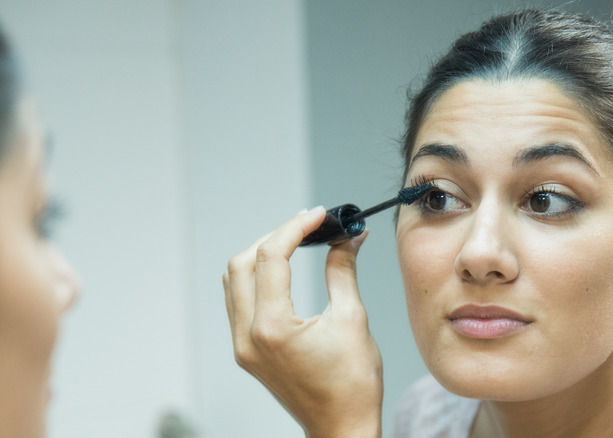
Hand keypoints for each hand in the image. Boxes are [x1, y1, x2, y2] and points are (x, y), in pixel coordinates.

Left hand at [222, 207, 382, 437]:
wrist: (341, 427)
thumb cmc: (352, 385)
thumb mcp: (352, 319)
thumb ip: (342, 271)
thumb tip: (346, 238)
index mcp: (272, 328)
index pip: (271, 257)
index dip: (295, 228)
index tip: (319, 216)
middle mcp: (248, 336)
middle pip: (242, 263)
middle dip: (274, 237)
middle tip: (307, 227)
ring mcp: (243, 346)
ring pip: (234, 281)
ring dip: (260, 255)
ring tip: (294, 243)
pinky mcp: (246, 351)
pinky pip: (238, 302)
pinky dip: (256, 278)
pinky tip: (281, 271)